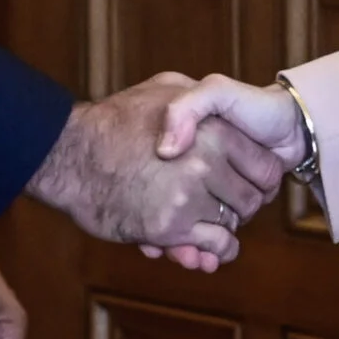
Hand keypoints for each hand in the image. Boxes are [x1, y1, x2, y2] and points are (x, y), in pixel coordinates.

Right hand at [25, 73, 286, 270]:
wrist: (72, 154)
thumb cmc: (116, 120)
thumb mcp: (165, 87)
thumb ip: (200, 100)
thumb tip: (222, 112)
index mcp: (214, 130)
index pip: (266, 168)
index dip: (262, 179)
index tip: (252, 183)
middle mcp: (206, 163)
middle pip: (252, 200)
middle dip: (243, 206)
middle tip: (230, 205)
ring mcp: (187, 197)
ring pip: (232, 225)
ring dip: (226, 229)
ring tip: (217, 225)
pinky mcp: (167, 228)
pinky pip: (210, 246)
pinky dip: (214, 251)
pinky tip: (208, 250)